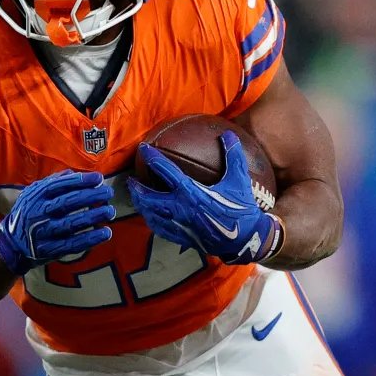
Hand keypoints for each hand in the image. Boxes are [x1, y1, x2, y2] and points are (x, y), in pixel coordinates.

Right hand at [0, 170, 114, 274]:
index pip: (59, 185)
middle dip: (91, 196)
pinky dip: (90, 239)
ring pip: (72, 223)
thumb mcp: (32, 194)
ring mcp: (44, 233)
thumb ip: (52, 183)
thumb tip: (75, 173)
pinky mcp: (50, 249)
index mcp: (35, 197)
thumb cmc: (28, 214)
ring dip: (93, 216)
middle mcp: (38, 213)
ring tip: (110, 210)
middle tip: (108, 193)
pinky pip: (73, 244)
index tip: (98, 178)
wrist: (11, 243)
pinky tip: (105, 232)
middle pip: (67, 202)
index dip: (80, 181)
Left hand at [127, 130, 283, 264]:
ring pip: (150, 214)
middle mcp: (179, 208)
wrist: (244, 240)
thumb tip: (228, 134)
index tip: (143, 148)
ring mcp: (177, 224)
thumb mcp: (239, 180)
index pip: (165, 171)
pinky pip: (158, 228)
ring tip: (136, 196)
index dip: (153, 158)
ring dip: (141, 204)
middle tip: (131, 180)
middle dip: (137, 188)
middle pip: (148, 197)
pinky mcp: (180, 236)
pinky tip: (150, 215)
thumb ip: (233, 156)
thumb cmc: (241, 209)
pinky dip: (151, 219)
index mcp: (191, 192)